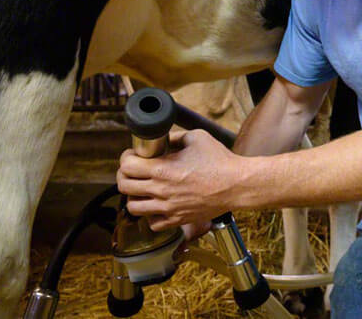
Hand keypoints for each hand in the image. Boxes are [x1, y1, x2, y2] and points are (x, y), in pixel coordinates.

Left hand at [117, 129, 241, 231]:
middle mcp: (162, 190)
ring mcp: (168, 208)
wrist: (238, 184)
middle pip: (124, 186)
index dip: (126, 157)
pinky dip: (150, 215)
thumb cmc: (220, 161)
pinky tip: (157, 205)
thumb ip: (175, 137)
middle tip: (133, 171)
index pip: (127, 165)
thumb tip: (163, 139)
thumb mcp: (197, 138)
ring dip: (134, 196)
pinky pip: (152, 223)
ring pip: (133, 207)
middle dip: (125, 175)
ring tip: (143, 189)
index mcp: (164, 169)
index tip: (132, 155)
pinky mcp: (178, 220)